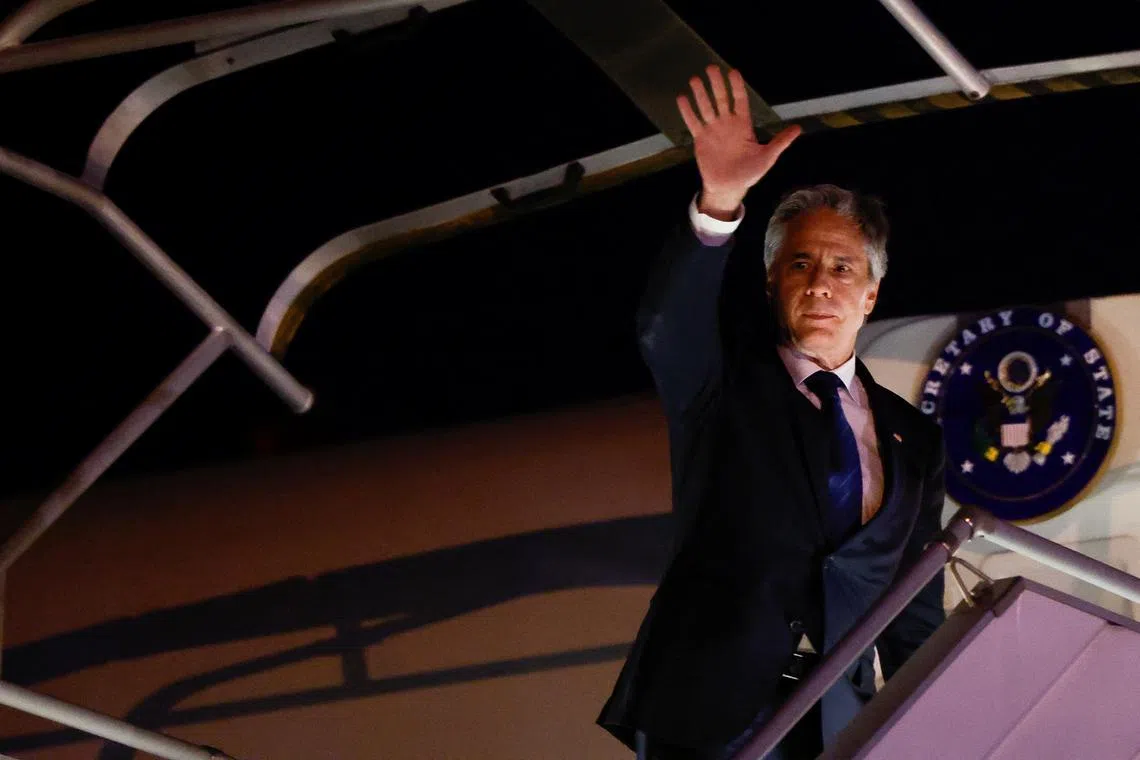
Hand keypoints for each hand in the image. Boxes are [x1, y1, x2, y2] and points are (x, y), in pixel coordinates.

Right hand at [677, 65, 801, 217]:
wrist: (729, 188)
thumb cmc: (749, 173)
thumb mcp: (767, 157)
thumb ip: (780, 142)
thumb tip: (798, 128)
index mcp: (743, 125)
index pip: (740, 100)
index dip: (737, 87)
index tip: (733, 72)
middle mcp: (727, 123)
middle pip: (721, 99)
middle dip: (716, 84)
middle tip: (711, 68)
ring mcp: (713, 130)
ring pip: (706, 107)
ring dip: (700, 94)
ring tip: (694, 79)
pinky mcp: (701, 139)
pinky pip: (693, 122)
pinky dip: (687, 111)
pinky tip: (682, 98)